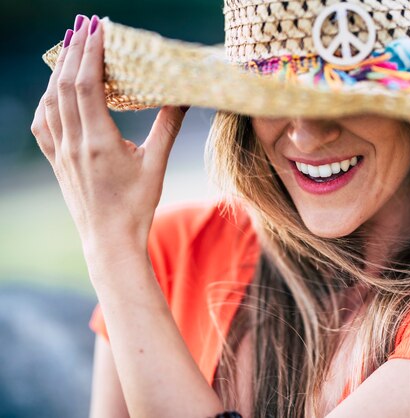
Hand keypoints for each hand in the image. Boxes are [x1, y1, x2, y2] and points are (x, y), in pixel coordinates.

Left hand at [31, 14, 187, 252]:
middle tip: (84, 25)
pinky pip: (43, 122)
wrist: (109, 240)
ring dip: (58, 70)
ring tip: (70, 47)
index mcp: (98, 142)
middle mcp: (73, 143)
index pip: (86, 85)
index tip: (98, 28)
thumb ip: (167, 128)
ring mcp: (60, 152)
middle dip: (74, 50)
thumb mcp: (155, 165)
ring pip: (51, 100)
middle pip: (65, 85)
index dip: (90, 52)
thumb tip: (182, 98)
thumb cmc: (136, 206)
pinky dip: (47, 98)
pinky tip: (55, 90)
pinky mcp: (55, 160)